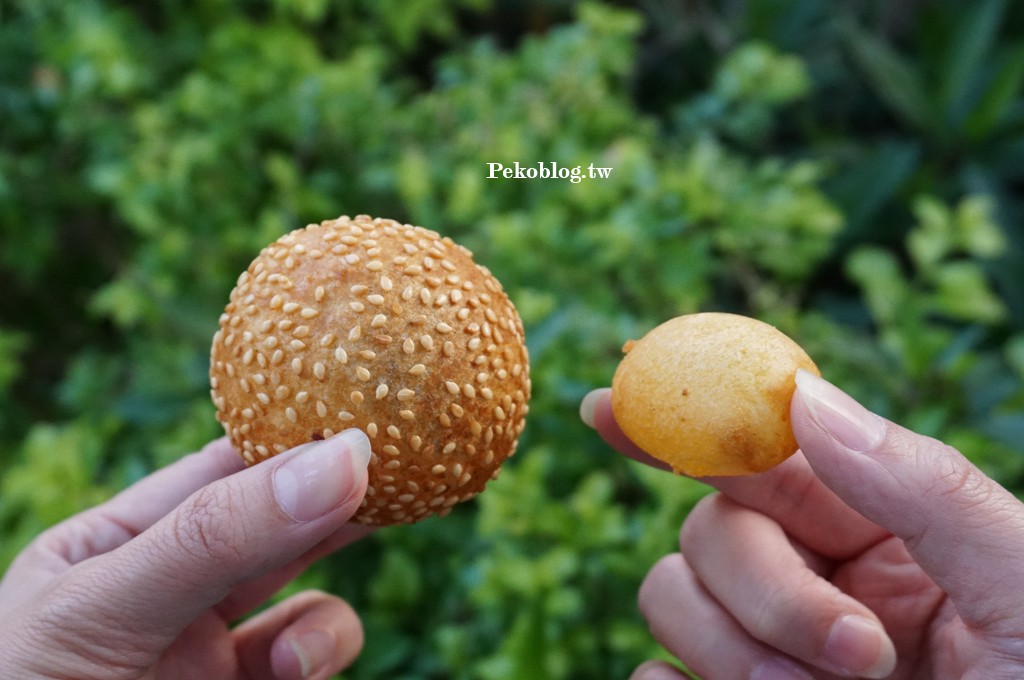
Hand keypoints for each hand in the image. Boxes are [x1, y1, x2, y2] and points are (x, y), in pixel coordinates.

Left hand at [0, 430, 372, 679]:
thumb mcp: (105, 609)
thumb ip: (217, 536)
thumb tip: (342, 458)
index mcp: (117, 543)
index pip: (217, 467)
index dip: (290, 435)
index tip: (361, 407)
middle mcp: (171, 590)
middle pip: (275, 519)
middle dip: (336, 493)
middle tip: (404, 461)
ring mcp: (209, 652)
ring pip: (305, 590)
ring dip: (337, 572)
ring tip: (363, 550)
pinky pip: (308, 656)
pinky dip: (323, 649)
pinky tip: (298, 664)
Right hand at [582, 370, 1023, 678]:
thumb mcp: (1018, 583)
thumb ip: (921, 485)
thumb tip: (803, 397)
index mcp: (881, 529)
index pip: (764, 455)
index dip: (685, 422)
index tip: (608, 406)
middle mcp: (813, 579)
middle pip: (712, 531)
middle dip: (770, 589)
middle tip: (860, 654)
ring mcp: (766, 650)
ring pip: (674, 596)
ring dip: (735, 650)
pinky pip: (654, 676)